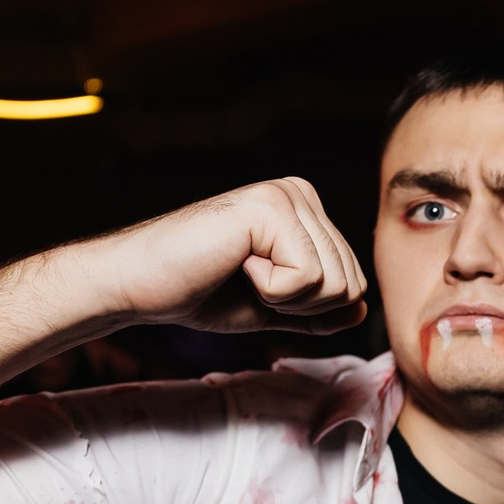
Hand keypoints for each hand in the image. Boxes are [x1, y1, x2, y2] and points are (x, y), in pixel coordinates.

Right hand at [96, 177, 368, 335]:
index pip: (352, 282)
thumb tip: (363, 308)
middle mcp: (302, 194)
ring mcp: (288, 196)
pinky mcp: (271, 207)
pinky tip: (236, 263)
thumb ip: (319, 308)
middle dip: (301, 305)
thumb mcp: (275, 307)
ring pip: (335, 283)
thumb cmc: (200, 291)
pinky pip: (307, 277)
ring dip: (285, 298)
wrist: (141, 285)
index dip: (308, 308)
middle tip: (248, 282)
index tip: (258, 287)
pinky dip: (270, 290)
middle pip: (350, 284)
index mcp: (307, 213)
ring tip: (241, 270)